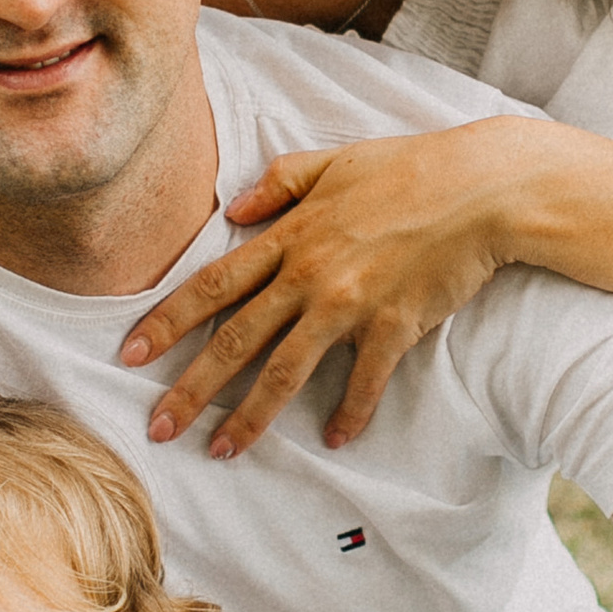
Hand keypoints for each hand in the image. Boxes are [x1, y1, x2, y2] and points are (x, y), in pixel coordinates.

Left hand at [118, 118, 546, 455]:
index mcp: (289, 235)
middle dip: (190, 389)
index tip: (130, 355)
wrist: (482, 188)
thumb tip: (235, 208)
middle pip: (236, 340)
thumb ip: (280, 183)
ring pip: (286, 371)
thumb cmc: (411, 167)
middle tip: (156, 428)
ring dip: (250, 416)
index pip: (212, 285)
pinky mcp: (394, 327)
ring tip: (222, 451)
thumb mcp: (334, 160)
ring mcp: (350, 304)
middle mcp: (309, 275)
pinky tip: (333, 440)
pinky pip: (364, 382)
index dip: (167, 322)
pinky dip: (349, 414)